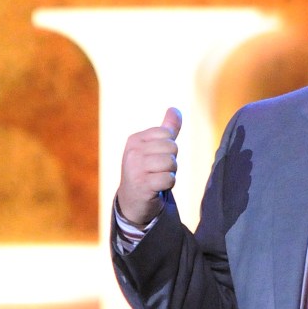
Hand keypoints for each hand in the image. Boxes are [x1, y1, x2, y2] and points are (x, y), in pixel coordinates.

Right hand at [116, 107, 180, 225]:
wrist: (132, 199)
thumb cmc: (146, 170)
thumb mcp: (153, 147)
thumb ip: (167, 129)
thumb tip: (175, 109)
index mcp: (135, 139)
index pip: (167, 134)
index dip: (169, 148)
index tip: (156, 158)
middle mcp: (132, 152)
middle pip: (172, 148)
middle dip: (171, 161)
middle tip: (157, 170)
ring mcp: (136, 168)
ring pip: (171, 163)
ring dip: (170, 173)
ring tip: (157, 177)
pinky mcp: (143, 185)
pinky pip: (169, 179)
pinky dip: (168, 184)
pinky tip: (157, 187)